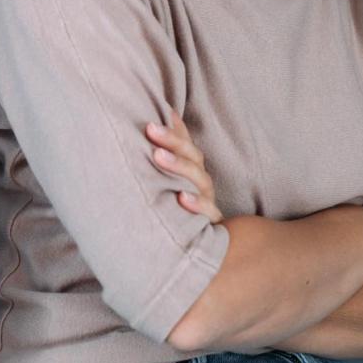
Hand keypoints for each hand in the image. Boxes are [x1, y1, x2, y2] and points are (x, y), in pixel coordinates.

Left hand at [146, 108, 223, 223]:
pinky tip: (182, 197)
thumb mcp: (168, 181)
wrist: (190, 245)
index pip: (186, 145)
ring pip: (200, 181)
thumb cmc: (175, 207)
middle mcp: (201, 184)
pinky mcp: (211, 226)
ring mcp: (208, 203)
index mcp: (192, 170)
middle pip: (193, 158)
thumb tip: (161, 117)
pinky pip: (209, 214)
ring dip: (179, 167)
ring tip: (158, 156)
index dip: (173, 130)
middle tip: (151, 129)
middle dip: (173, 142)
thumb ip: (165, 152)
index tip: (151, 118)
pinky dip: (197, 205)